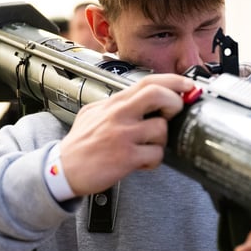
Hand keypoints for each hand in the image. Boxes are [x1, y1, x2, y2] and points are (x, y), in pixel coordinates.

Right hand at [59, 74, 194, 195]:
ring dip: (161, 141)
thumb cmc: (80, 144)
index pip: (148, 81)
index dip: (173, 81)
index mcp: (114, 103)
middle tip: (174, 114)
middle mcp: (118, 114)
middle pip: (158, 94)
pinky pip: (156, 155)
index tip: (188, 85)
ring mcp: (122, 135)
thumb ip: (117, 104)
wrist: (62, 169)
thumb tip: (143, 98)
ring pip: (161, 129)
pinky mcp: (126, 157)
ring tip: (148, 147)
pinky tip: (141, 162)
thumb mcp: (93, 113)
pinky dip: (153, 161)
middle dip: (175, 102)